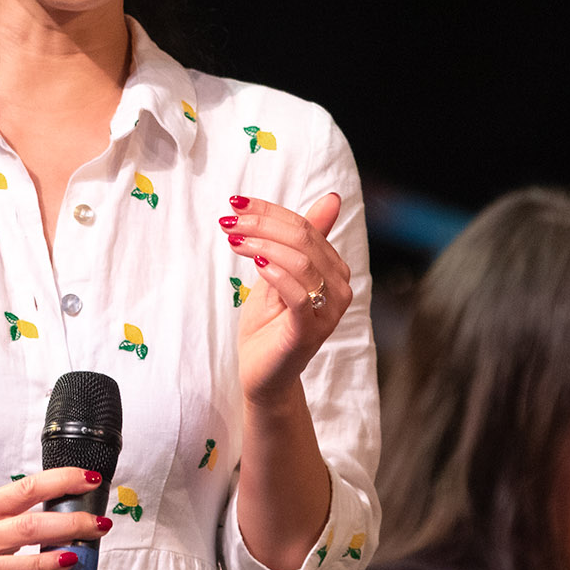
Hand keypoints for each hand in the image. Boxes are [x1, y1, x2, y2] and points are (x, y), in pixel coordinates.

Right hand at [0, 468, 108, 569]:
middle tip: (98, 524)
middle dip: (68, 524)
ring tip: (77, 558)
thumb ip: (13, 507)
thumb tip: (63, 501)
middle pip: (27, 527)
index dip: (61, 482)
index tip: (90, 480)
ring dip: (48, 561)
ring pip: (13, 567)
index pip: (26, 488)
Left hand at [221, 193, 350, 406]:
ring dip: (262, 245)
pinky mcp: (310, 331)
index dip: (269, 211)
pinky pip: (298, 295)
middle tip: (228, 221)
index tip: (235, 203)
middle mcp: (340, 288)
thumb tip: (332, 198)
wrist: (262, 372)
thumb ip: (299, 239)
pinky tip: (256, 265)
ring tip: (234, 241)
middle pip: (304, 239)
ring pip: (301, 262)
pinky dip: (276, 274)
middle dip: (262, 224)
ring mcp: (328, 312)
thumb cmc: (270, 322)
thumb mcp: (279, 271)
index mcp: (334, 269)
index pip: (305, 226)